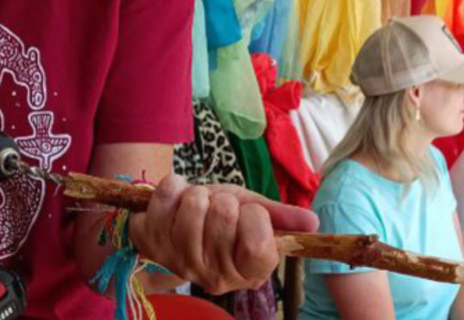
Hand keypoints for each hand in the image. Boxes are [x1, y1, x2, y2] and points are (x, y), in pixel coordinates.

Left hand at [128, 174, 318, 293]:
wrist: (178, 223)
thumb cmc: (224, 219)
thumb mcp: (255, 214)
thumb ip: (281, 217)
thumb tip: (313, 221)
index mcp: (248, 272)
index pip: (258, 242)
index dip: (254, 217)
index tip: (248, 214)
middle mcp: (214, 275)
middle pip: (224, 215)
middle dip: (224, 200)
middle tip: (219, 209)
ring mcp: (179, 262)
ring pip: (194, 203)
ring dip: (199, 193)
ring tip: (199, 204)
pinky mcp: (150, 242)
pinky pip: (165, 196)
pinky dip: (173, 186)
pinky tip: (176, 199)